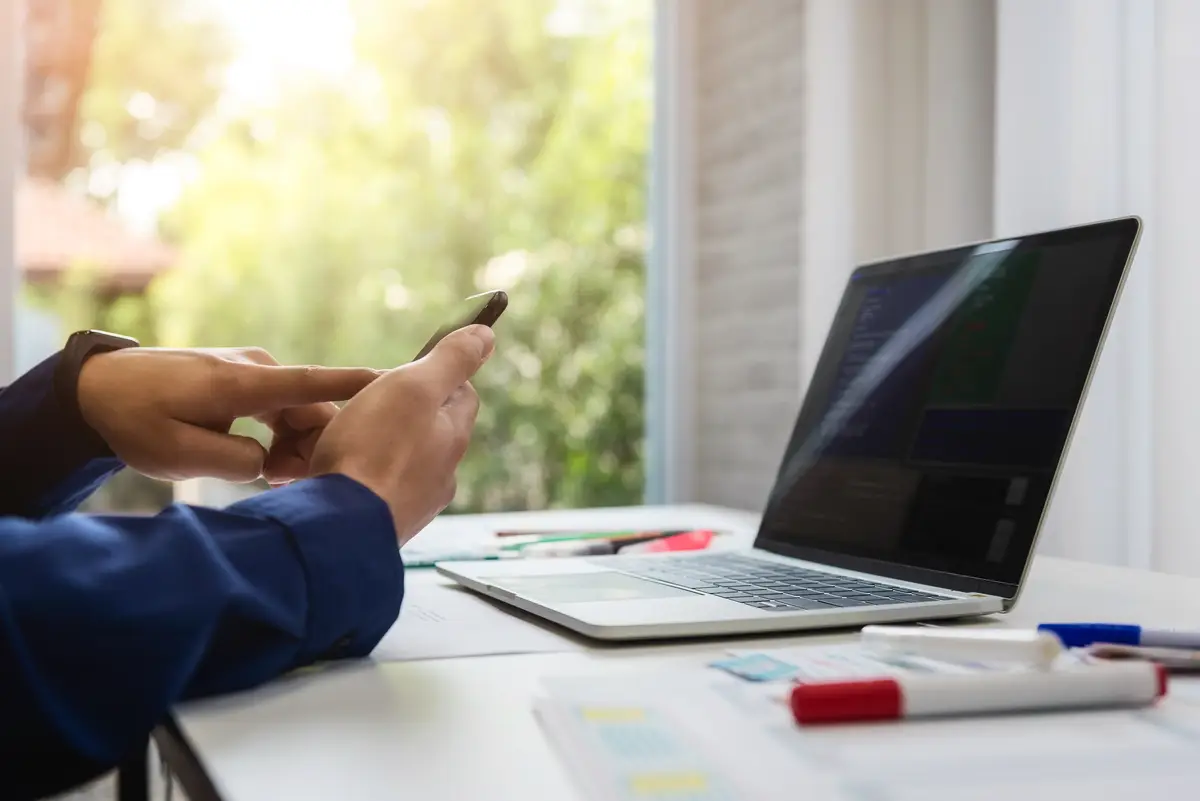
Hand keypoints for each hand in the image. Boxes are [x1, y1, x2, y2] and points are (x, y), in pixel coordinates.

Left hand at [78, 347, 381, 482]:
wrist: (98, 388)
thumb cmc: (133, 419)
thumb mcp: (177, 456)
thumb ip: (235, 463)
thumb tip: (272, 464)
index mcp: (242, 384)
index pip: (312, 382)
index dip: (356, 385)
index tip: (396, 384)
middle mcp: (256, 369)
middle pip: (314, 410)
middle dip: (318, 448)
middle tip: (293, 485)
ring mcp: (253, 371)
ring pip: (301, 413)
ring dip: (298, 447)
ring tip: (273, 478)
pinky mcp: (247, 380)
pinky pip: (284, 409)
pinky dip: (284, 437)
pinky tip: (267, 463)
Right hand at [309, 325, 493, 543]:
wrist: (339, 530)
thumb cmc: (373, 451)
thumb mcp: (414, 387)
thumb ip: (451, 360)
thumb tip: (487, 335)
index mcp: (453, 438)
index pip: (463, 395)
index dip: (440, 375)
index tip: (410, 369)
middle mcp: (442, 476)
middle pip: (431, 431)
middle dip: (406, 414)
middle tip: (369, 402)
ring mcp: (413, 505)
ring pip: (402, 463)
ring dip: (380, 447)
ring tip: (345, 437)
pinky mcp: (382, 527)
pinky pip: (375, 491)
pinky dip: (360, 477)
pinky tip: (335, 473)